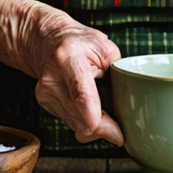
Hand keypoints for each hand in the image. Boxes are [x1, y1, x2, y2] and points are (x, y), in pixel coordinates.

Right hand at [27, 9, 123, 146]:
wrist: (46, 38)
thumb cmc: (81, 41)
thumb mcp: (105, 48)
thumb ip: (117, 75)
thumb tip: (129, 110)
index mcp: (69, 57)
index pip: (82, 96)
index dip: (100, 121)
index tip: (118, 134)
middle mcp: (52, 76)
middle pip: (81, 119)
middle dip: (104, 127)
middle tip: (118, 125)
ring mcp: (45, 91)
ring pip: (76, 125)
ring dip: (93, 122)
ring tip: (99, 103)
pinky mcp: (43, 101)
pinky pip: (70, 122)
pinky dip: (82, 117)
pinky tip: (85, 102)